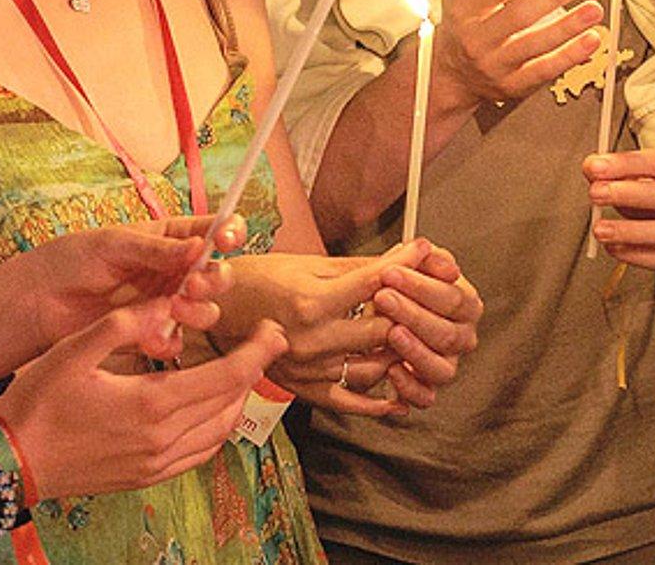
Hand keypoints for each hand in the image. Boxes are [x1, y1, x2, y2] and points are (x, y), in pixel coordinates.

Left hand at [0, 215, 249, 373]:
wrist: (34, 305)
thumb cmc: (71, 260)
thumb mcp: (114, 245)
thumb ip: (158, 249)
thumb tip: (201, 246)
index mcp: (171, 237)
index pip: (215, 230)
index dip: (229, 233)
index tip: (226, 240)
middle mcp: (174, 270)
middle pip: (218, 274)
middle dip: (214, 279)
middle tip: (192, 284)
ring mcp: (164, 303)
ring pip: (204, 310)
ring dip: (197, 310)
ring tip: (173, 309)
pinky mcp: (148, 334)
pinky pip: (175, 341)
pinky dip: (169, 340)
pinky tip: (151, 337)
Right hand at [0, 300, 287, 498]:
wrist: (8, 463)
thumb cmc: (38, 402)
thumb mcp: (77, 348)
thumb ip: (127, 323)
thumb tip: (167, 305)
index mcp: (153, 404)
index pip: (228, 377)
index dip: (258, 352)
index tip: (275, 329)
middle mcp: (162, 439)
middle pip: (231, 403)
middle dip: (256, 369)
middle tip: (267, 341)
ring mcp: (155, 464)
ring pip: (219, 431)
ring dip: (238, 398)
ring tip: (243, 367)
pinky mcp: (145, 477)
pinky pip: (198, 453)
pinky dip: (217, 426)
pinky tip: (212, 406)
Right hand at [224, 239, 472, 418]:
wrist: (223, 311)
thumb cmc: (265, 279)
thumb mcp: (313, 264)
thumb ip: (362, 267)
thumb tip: (406, 254)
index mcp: (312, 303)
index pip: (374, 285)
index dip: (406, 265)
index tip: (427, 251)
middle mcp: (311, 341)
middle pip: (381, 331)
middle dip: (409, 312)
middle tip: (431, 299)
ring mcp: (309, 370)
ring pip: (373, 368)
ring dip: (400, 353)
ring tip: (422, 337)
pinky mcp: (305, 390)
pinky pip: (350, 401)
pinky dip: (378, 401)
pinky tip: (400, 395)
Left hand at [363, 243, 482, 410]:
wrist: (384, 309)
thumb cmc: (403, 284)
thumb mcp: (413, 263)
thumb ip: (422, 256)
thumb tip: (425, 248)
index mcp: (467, 304)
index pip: (452, 296)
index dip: (421, 287)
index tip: (390, 273)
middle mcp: (463, 337)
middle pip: (446, 332)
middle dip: (412, 314)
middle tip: (382, 298)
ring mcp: (448, 364)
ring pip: (441, 368)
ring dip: (415, 350)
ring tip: (391, 333)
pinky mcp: (428, 389)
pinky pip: (426, 397)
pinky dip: (410, 386)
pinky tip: (392, 370)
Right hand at [433, 0, 604, 109]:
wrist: (449, 72)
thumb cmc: (461, 19)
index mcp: (466, 8)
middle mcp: (479, 38)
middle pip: (520, 15)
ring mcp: (497, 64)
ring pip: (536, 45)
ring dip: (569, 27)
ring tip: (594, 9)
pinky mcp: (514, 85)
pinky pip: (545, 70)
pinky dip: (570, 56)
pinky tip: (592, 40)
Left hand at [583, 150, 654, 270]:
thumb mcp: (654, 172)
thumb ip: (623, 171)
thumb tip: (592, 169)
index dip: (625, 165)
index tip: (596, 167)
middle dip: (628, 195)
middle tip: (597, 194)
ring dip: (629, 231)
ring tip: (601, 229)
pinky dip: (637, 255)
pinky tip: (616, 248)